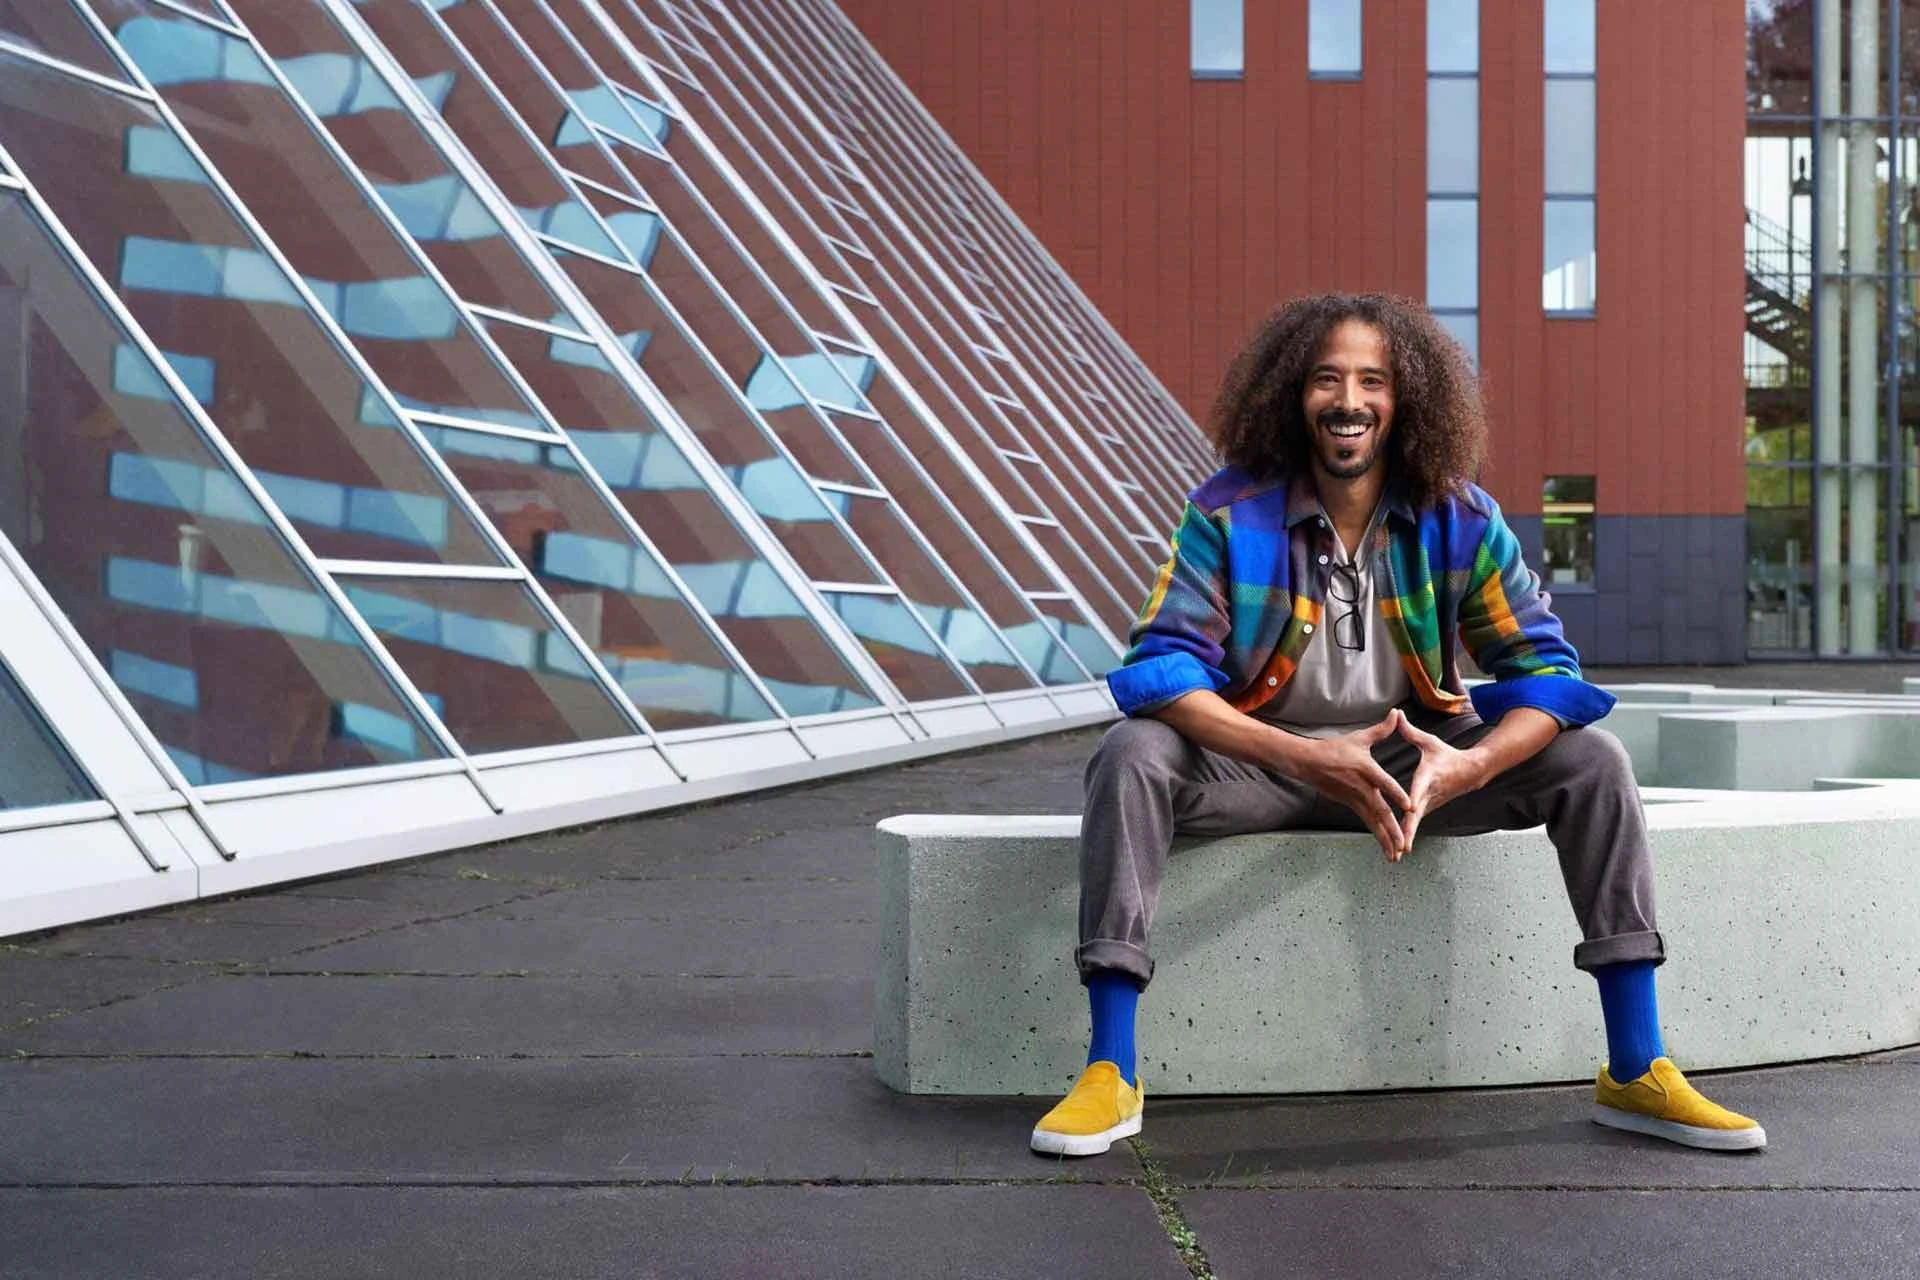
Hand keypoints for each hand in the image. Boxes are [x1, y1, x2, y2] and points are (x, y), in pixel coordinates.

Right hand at [1285, 712, 1412, 861]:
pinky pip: (1367, 822)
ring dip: (1385, 839)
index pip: (1385, 784)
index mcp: (1367, 770)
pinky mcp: (1351, 805)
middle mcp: (1362, 788)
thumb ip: (1382, 729)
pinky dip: (1377, 835)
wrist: (1307, 762)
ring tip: (1396, 855)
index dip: (1397, 795)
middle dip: (1393, 830)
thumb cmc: (1334, 749)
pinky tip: (1386, 848)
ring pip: (1373, 822)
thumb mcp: (1359, 738)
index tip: (1409, 807)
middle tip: (1404, 844)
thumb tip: (1397, 713)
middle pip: (1380, 811)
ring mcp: (1355, 799)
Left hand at [1392, 715, 1487, 859]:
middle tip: (1401, 846)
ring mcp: (1430, 804)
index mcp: (1428, 777)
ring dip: (1406, 838)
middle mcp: (1430, 794)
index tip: (1409, 810)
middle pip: (1416, 815)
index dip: (1413, 799)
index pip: (1418, 789)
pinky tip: (1395, 848)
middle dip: (1408, 831)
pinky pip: (1414, 823)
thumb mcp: (1429, 742)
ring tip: (1395, 854)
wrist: (1471, 772)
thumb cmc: (1447, 755)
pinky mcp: (1428, 809)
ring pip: (1415, 824)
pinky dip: (1406, 836)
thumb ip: (1410, 732)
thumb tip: (1397, 714)